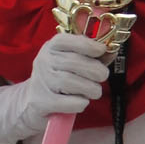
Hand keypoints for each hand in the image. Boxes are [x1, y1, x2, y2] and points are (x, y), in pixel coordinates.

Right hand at [0, 29, 112, 143]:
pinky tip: (82, 102)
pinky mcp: (41, 102)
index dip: (88, 45)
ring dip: (90, 88)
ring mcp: (40, 82)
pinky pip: (67, 102)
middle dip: (95, 70)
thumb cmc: (59, 80)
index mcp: (51, 47)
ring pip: (71, 82)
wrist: (32, 103)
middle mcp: (43, 61)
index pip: (68, 40)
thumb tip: (112, 50)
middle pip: (74, 63)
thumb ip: (92, 57)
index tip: (101, 51)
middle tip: (103, 77)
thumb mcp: (72, 63)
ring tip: (95, 92)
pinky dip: (80, 103)